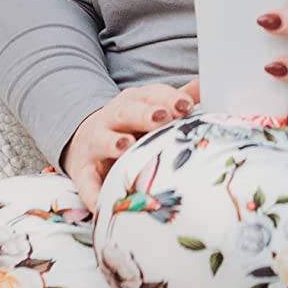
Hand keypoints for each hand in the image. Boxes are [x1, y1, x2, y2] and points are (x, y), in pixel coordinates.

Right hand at [61, 78, 197, 210]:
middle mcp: (111, 118)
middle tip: (162, 117)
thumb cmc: (127, 126)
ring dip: (113, 142)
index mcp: (133, 102)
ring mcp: (94, 143)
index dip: (168, 99)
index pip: (151, 95)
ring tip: (126, 146)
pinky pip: (86, 183)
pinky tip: (101, 203)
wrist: (84, 141)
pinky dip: (92, 193)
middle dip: (144, 114)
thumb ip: (174, 100)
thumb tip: (204, 85)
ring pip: (102, 140)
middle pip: (126, 112)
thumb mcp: (150, 108)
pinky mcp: (83, 170)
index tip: (186, 105)